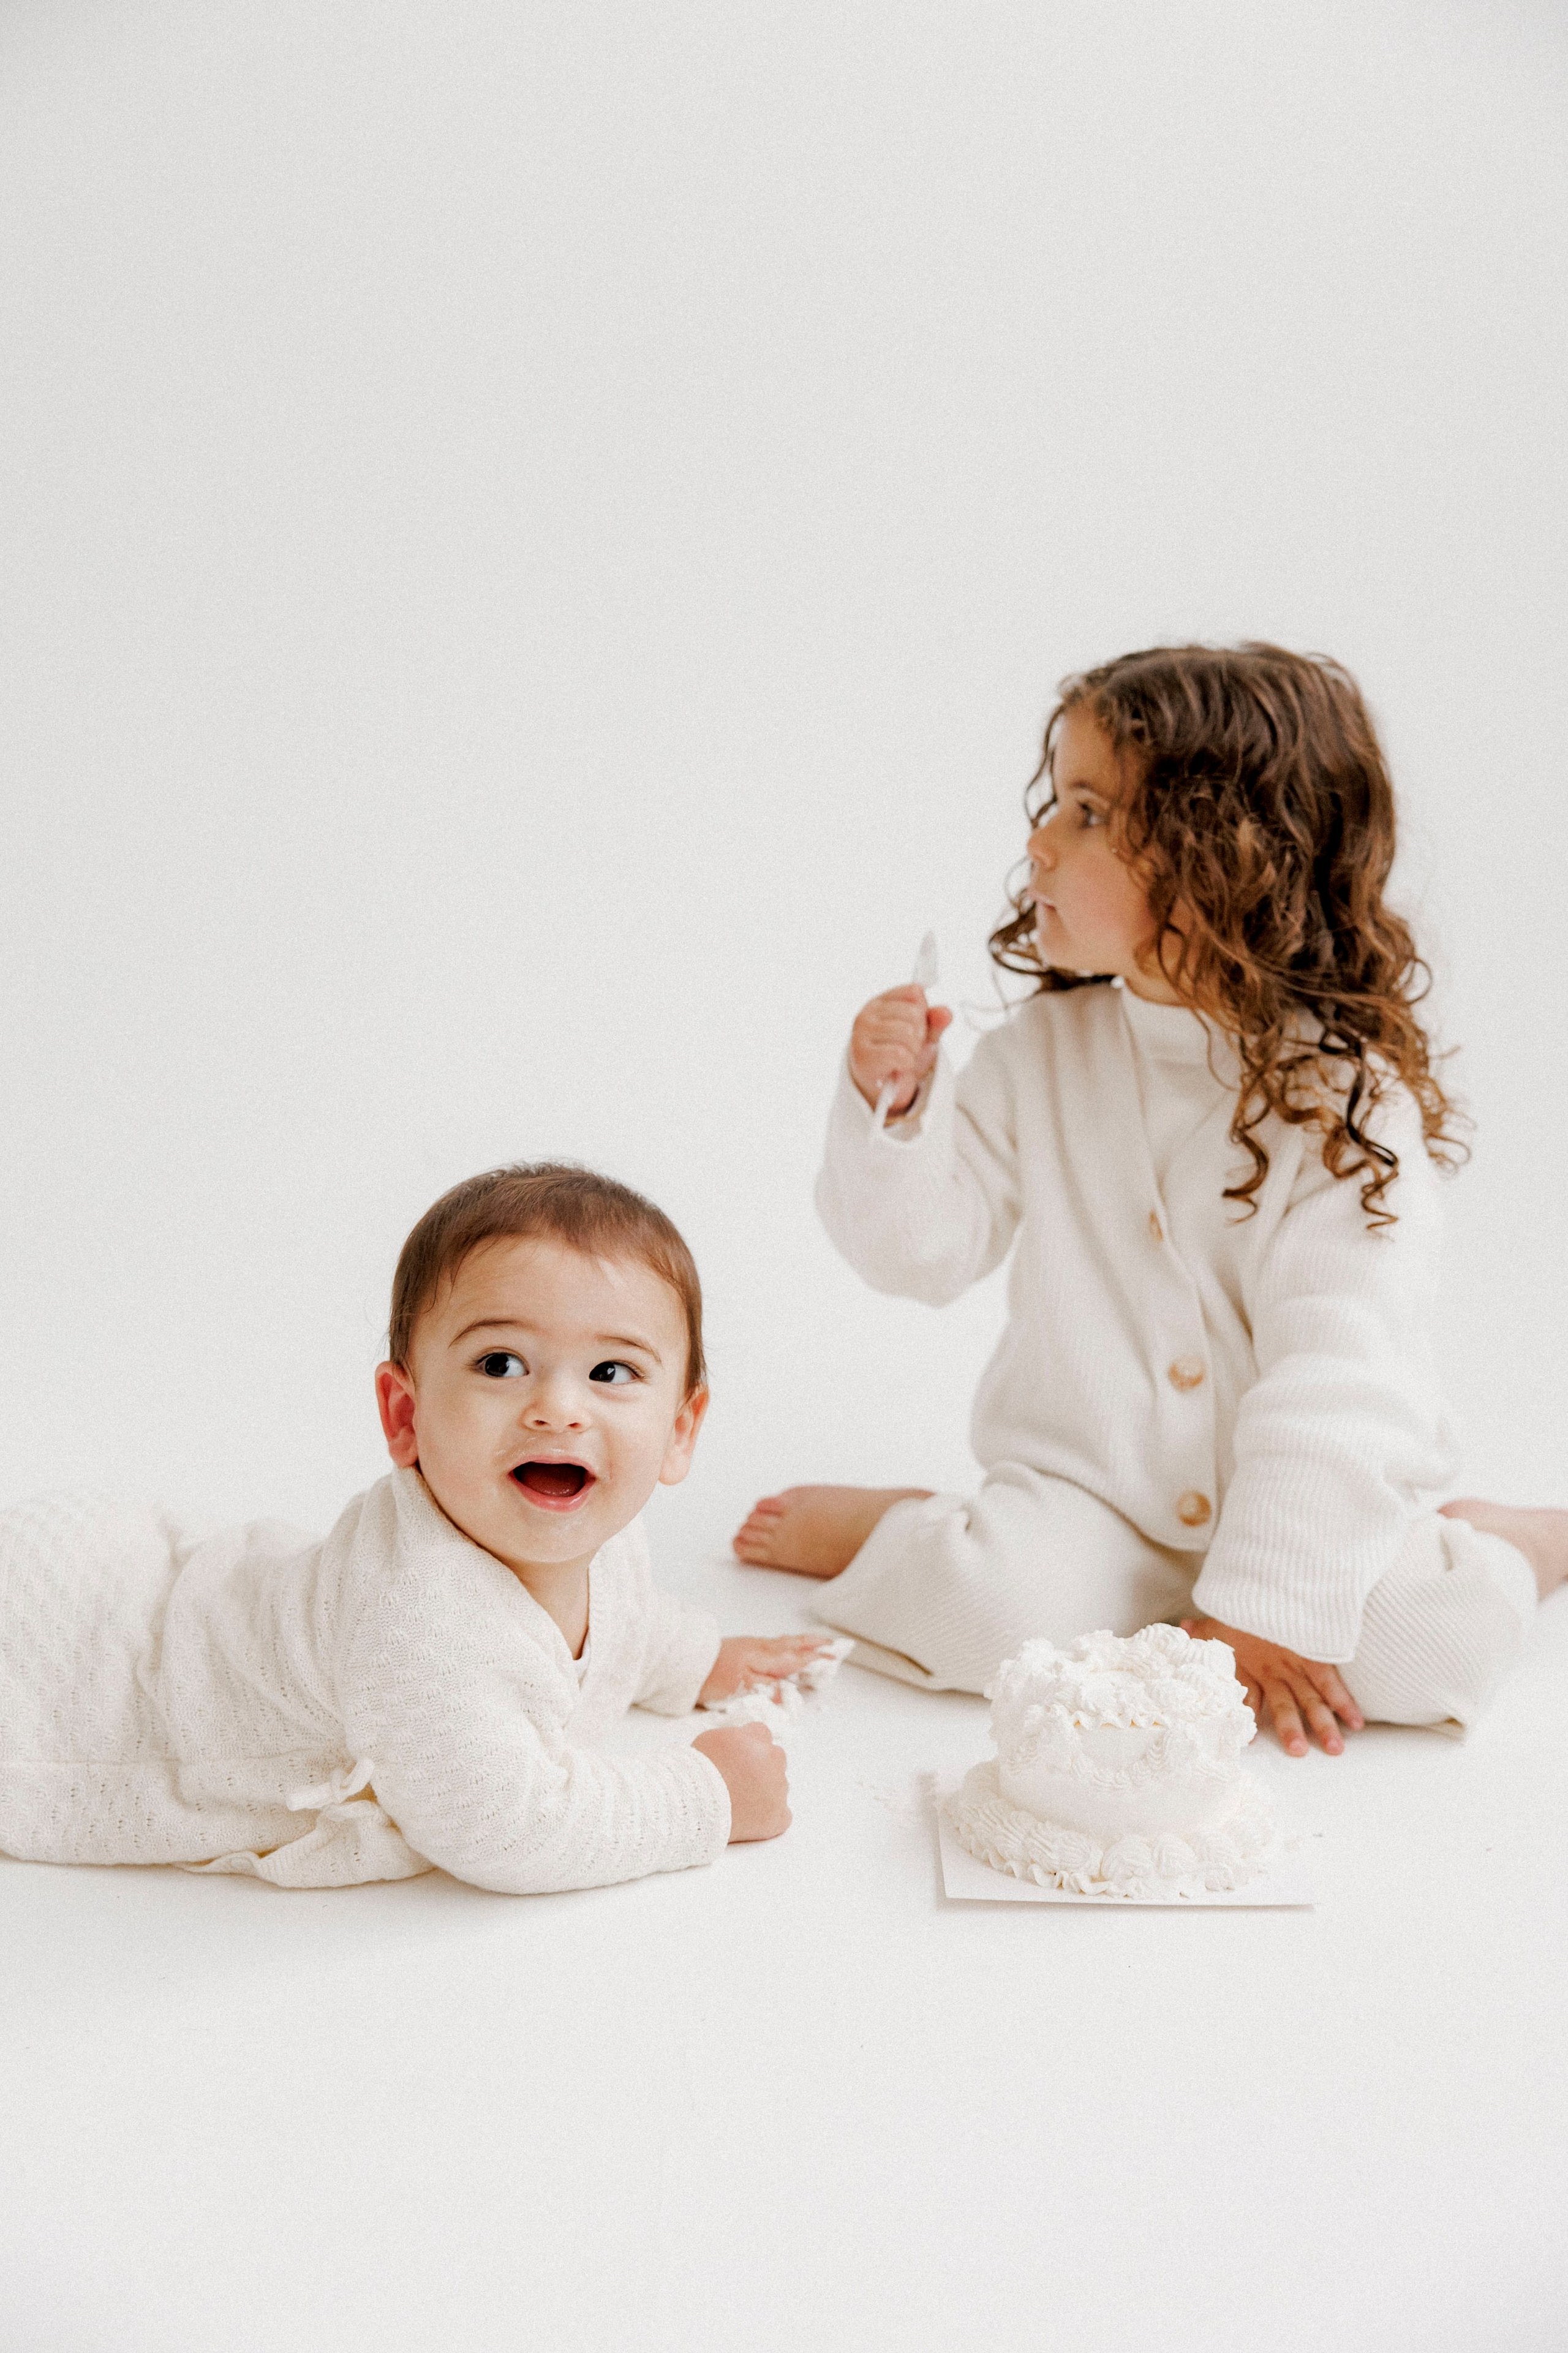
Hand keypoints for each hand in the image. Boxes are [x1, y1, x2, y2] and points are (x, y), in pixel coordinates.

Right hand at [691, 1721, 790, 1840]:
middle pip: (774, 1759)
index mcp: (757, 1738)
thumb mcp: (712, 1739)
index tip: (737, 1758)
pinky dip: (768, 1818)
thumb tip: (739, 1746)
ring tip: (738, 1803)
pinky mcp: (779, 1816)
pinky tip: (749, 1820)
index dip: (748, 1747)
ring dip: (764, 1792)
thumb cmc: (699, 1771)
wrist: (698, 1803)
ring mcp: (779, 1789)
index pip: (762, 1734)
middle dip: (761, 1768)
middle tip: (738, 1781)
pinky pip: (781, 1815)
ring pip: (778, 1787)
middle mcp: (774, 1760)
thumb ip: (734, 1738)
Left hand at [699, 1633, 832, 1706]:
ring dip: (804, 1641)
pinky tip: (789, 1645)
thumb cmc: (713, 1679)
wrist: (688, 1663)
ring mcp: (754, 1646)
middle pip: (794, 1645)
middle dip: (816, 1645)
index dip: (815, 1659)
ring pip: (785, 1642)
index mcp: (765, 1658)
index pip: (796, 1659)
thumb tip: (788, 1693)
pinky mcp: (745, 1647)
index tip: (834, 1658)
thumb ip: (767, 1688)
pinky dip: (789, 1642)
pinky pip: (776, 1643)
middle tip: (835, 1644)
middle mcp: (763, 1649)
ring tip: (819, 1641)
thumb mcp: (741, 1689)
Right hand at [849, 986, 953, 1117]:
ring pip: (908, 1033)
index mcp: (881, 1002)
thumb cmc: (899, 1057)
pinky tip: (898, 1067)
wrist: (883, 1089)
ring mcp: (862, 1033)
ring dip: (913, 1051)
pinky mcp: (863, 1055)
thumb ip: (935, 1021)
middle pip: (914, 1013)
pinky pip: (900, 1054)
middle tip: (910, 1048)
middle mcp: (867, 1014)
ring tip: (904, 1058)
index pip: (914, 992)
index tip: (916, 1028)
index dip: (923, 1013)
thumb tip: (946, 1012)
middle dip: (920, 1035)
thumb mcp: (922, 1036)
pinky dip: (906, 1064)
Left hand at [1180, 1614, 1364, 1756]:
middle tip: (1298, 1752)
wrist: (1265, 1575)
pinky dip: (1345, 1700)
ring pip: (1311, 1697)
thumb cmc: (1239, 1604)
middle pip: (1283, 1704)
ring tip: (1334, 1749)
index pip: (1245, 1698)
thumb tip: (1181, 1630)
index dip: (1247, 1717)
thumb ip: (1200, 1632)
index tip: (1248, 1743)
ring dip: (1323, 1723)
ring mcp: (1295, 1662)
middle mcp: (1271, 1668)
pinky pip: (1332, 1679)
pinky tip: (1356, 1723)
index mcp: (1244, 1664)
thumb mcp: (1215, 1618)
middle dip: (1291, 1728)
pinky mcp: (1314, 1653)